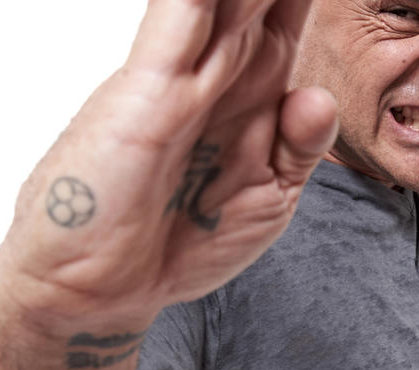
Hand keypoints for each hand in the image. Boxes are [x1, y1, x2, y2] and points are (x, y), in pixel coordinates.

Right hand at [0, 0, 336, 333]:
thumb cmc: (177, 244)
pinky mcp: (147, 88)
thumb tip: (318, 96)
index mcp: (250, 99)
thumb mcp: (265, 201)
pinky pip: (182, 15)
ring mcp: (181, 75)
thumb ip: (298, 148)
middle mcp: (219, 74)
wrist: (100, 293)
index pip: (288, 20)